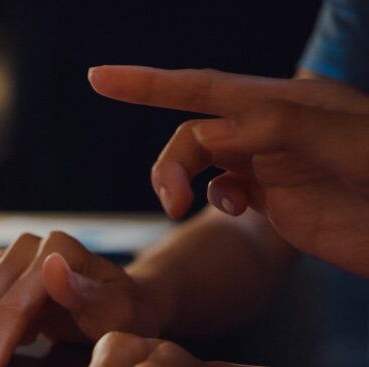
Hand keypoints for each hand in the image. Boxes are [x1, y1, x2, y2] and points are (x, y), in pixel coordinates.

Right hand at [0, 232, 162, 366]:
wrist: (123, 308)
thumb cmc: (125, 314)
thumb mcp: (118, 313)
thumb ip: (85, 293)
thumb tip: (50, 266)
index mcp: (57, 248)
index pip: (13, 303)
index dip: (0, 342)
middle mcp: (30, 245)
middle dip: (3, 333)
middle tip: (40, 338)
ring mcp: (13, 256)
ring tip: (36, 331)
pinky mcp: (2, 270)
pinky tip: (26, 326)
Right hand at [90, 66, 368, 275]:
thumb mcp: (347, 144)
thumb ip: (276, 128)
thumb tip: (211, 133)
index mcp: (285, 102)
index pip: (204, 87)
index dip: (148, 82)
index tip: (100, 78)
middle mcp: (270, 128)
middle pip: (192, 133)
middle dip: (170, 162)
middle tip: (174, 203)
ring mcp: (271, 164)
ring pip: (200, 163)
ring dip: (182, 182)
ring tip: (185, 210)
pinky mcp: (274, 201)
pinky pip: (221, 191)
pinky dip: (211, 200)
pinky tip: (230, 210)